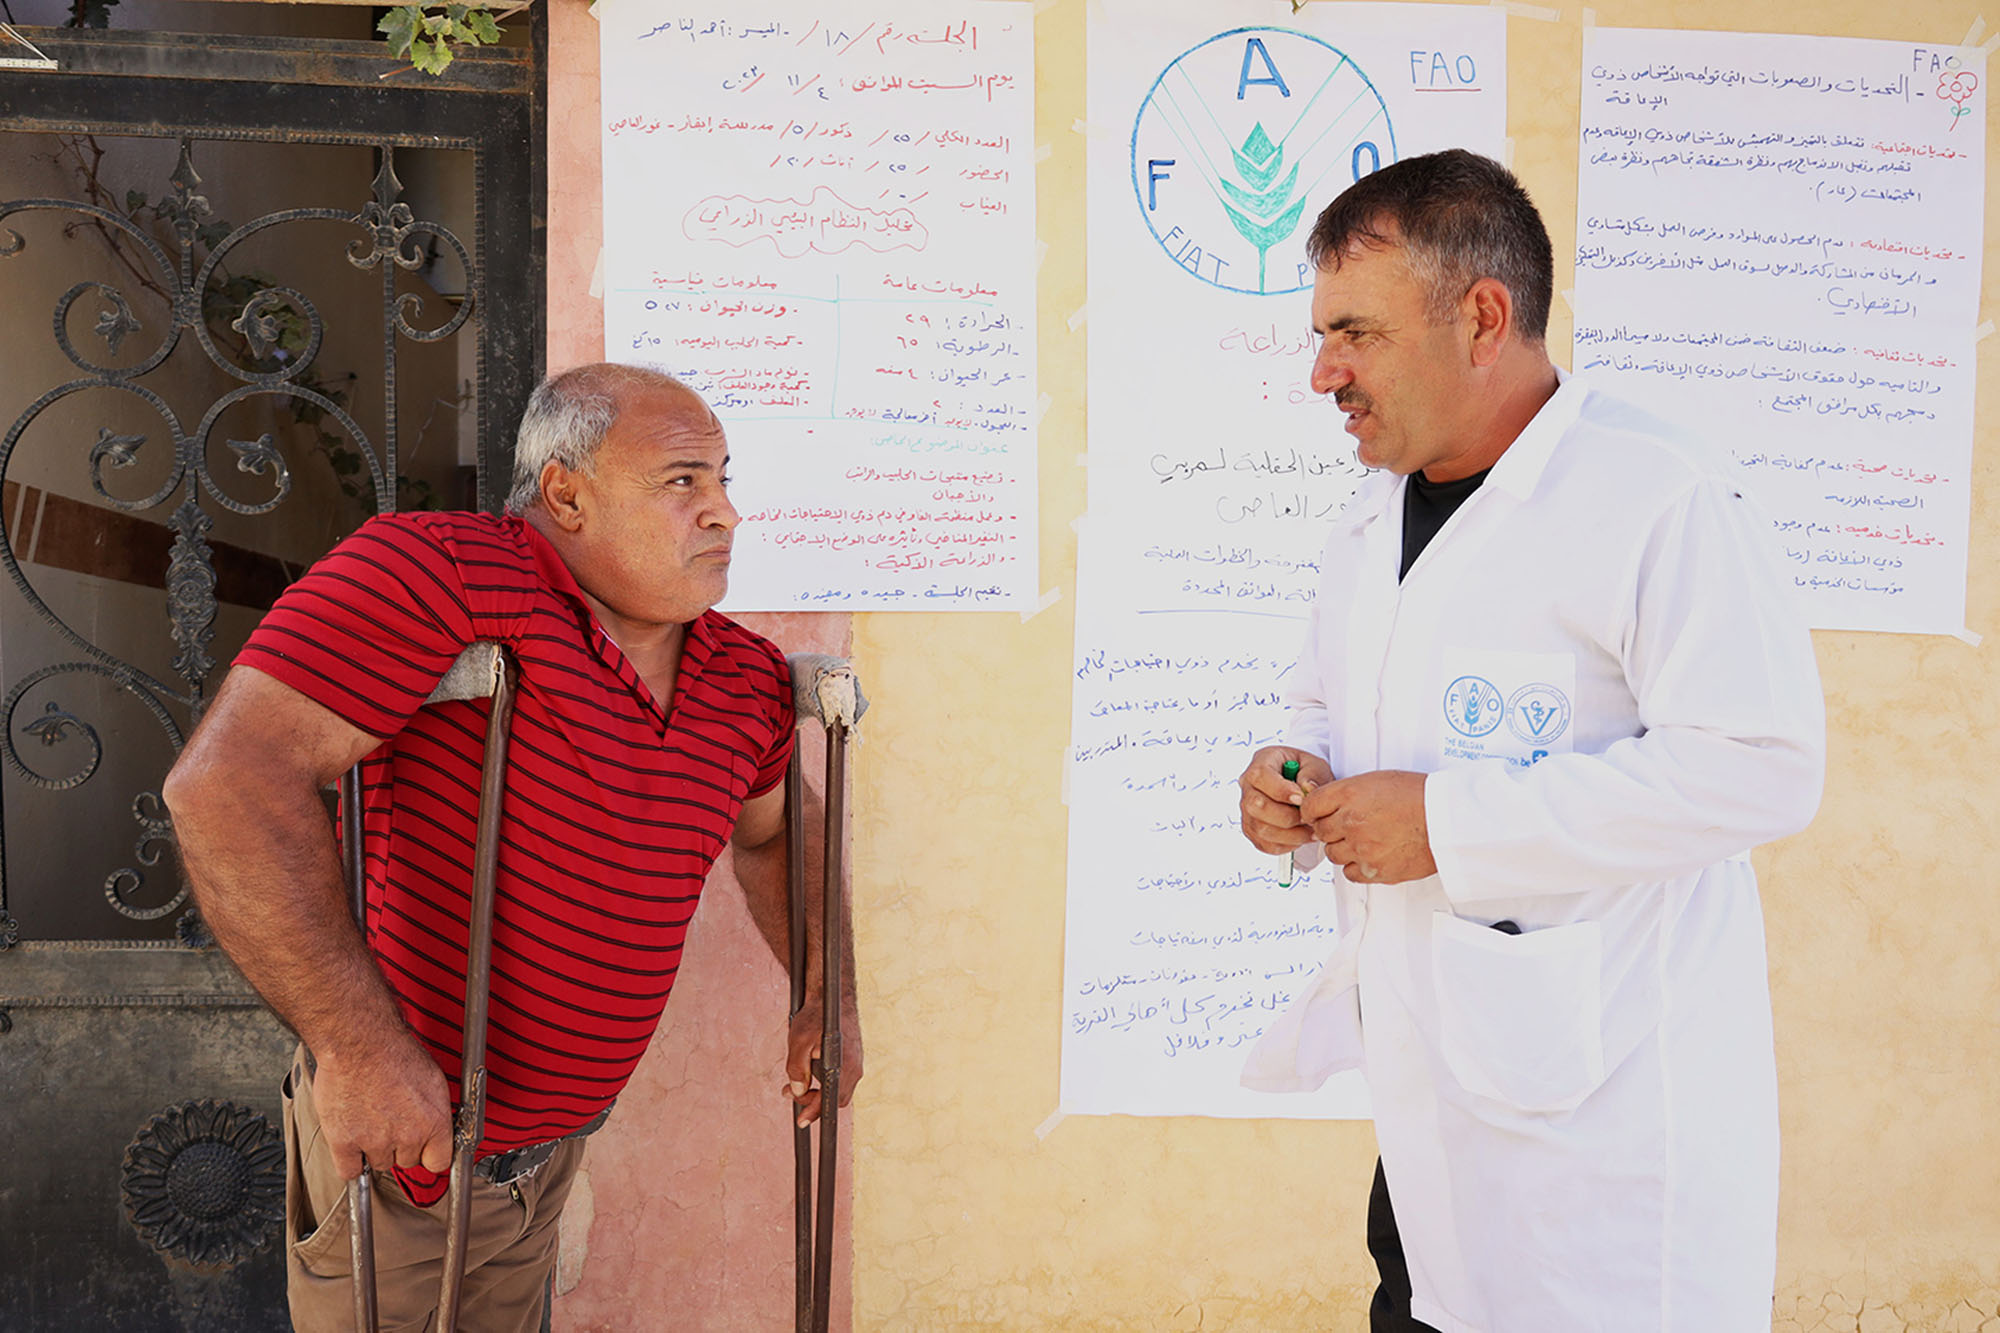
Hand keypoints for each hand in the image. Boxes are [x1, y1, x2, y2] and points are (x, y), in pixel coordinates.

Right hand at [311, 1034, 453, 1179]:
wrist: (360, 1041)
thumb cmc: (393, 1051)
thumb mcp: (433, 1078)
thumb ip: (434, 1109)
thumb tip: (436, 1124)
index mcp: (435, 1121)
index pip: (440, 1161)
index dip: (430, 1154)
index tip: (425, 1151)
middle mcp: (408, 1135)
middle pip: (408, 1161)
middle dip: (401, 1145)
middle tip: (391, 1122)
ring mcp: (376, 1141)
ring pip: (380, 1164)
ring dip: (375, 1149)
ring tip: (370, 1121)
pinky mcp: (345, 1142)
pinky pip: (349, 1171)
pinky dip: (350, 1162)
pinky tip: (352, 1145)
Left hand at [786, 999, 862, 1128]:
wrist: (832, 995)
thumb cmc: (816, 1016)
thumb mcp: (798, 1042)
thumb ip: (796, 1070)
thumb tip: (797, 1090)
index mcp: (845, 1066)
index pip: (831, 1101)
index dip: (814, 1112)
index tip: (801, 1121)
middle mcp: (855, 1067)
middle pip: (835, 1098)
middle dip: (812, 1100)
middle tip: (789, 1092)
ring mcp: (856, 1062)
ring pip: (836, 1087)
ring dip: (816, 1089)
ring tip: (793, 1081)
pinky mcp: (853, 1057)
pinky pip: (839, 1076)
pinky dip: (823, 1079)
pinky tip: (808, 1069)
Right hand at [1238, 745, 1336, 853]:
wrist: (1301, 786)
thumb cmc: (1305, 772)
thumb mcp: (1315, 765)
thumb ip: (1313, 775)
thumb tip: (1307, 789)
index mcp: (1261, 762)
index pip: (1260, 776)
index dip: (1280, 790)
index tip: (1301, 798)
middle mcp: (1248, 786)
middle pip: (1256, 805)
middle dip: (1287, 816)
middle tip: (1308, 817)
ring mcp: (1247, 810)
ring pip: (1260, 828)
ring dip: (1290, 834)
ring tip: (1310, 830)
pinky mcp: (1252, 830)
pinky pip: (1264, 844)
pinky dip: (1286, 844)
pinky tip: (1300, 836)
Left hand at [1302, 770, 1436, 884]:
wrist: (1446, 818)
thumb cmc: (1417, 796)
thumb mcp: (1377, 781)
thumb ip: (1346, 793)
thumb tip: (1323, 804)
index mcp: (1349, 794)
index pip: (1310, 806)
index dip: (1313, 811)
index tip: (1319, 814)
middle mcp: (1351, 821)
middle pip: (1320, 831)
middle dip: (1330, 829)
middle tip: (1348, 826)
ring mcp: (1362, 848)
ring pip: (1333, 854)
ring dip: (1343, 848)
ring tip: (1364, 839)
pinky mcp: (1374, 870)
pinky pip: (1350, 873)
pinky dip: (1357, 866)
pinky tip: (1370, 855)